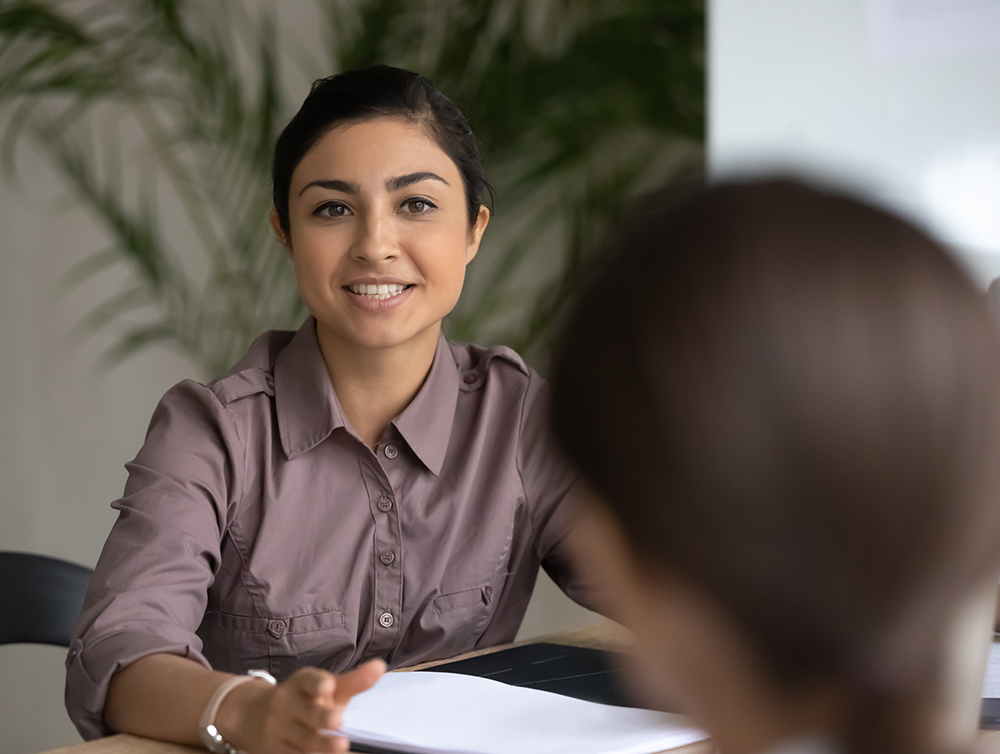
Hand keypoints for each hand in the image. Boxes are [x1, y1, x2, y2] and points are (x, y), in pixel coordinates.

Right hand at [225, 660, 385, 753]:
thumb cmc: (305, 700)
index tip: (328, 687)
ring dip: (320, 745)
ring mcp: (277, 729)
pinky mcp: (272, 751)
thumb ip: (354, 681)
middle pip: (306, 712)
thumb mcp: (326, 687)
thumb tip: (380, 666)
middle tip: (339, 720)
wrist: (253, 715)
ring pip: (300, 740)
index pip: (309, 680)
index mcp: (301, 683)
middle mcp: (287, 704)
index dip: (318, 684)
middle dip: (321, 717)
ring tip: (340, 747)